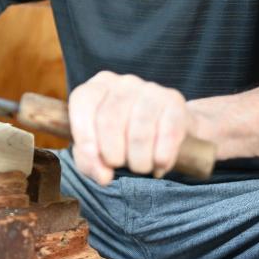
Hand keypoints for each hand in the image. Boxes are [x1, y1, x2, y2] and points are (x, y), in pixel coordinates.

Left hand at [68, 71, 193, 183]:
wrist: (166, 132)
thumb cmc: (123, 141)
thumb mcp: (98, 150)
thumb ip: (90, 162)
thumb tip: (103, 176)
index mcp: (97, 87)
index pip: (83, 105)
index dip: (86, 139)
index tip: (96, 165)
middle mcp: (122, 82)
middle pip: (109, 120)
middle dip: (113, 155)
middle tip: (120, 166)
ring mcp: (150, 89)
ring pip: (139, 132)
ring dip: (139, 161)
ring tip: (140, 166)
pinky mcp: (174, 101)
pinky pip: (167, 134)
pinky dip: (162, 158)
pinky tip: (159, 164)